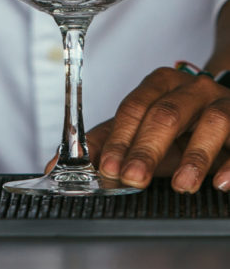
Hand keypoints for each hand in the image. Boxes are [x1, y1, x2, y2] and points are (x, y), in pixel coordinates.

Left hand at [86, 67, 229, 192]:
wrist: (224, 111)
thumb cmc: (177, 126)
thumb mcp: (139, 132)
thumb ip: (103, 146)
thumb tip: (55, 166)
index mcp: (160, 84)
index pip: (135, 107)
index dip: (120, 137)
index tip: (108, 166)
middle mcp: (193, 88)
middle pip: (168, 113)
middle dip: (148, 148)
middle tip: (133, 178)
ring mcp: (222, 104)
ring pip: (212, 122)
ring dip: (195, 156)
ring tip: (182, 184)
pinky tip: (221, 182)